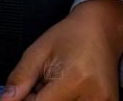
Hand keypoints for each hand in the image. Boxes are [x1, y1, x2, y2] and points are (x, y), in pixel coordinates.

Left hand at [0, 0, 122, 100]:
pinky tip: (67, 91)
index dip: (25, 100)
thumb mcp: (38, 51)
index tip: (22, 92)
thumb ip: (20, 78)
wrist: (102, 29)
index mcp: (73, 80)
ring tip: (56, 86)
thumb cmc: (69, 36)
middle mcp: (93, 98)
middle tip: (41, 85)